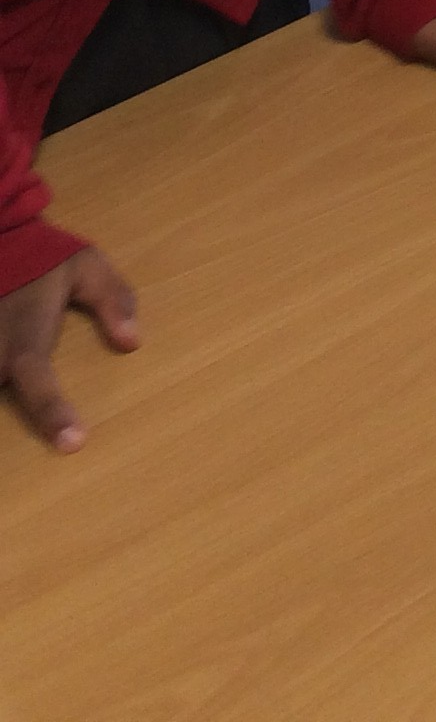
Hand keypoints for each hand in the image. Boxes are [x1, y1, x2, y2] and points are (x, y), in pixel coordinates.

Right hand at [1, 248, 138, 453]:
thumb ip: (114, 300)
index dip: (53, 410)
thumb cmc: (45, 257)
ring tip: (14, 470)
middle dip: (4, 436)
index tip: (73, 443)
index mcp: (24, 334)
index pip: (38, 379)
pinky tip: (3, 416)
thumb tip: (132, 342)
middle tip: (28, 469)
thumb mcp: (87, 267)